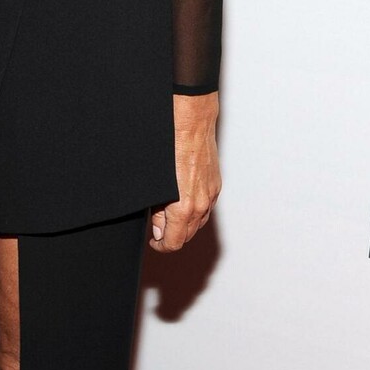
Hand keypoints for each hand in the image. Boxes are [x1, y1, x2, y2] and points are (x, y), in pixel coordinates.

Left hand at [149, 92, 219, 252]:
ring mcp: (210, 194)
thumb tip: (158, 231)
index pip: (174, 242)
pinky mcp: (215, 185)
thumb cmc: (168, 147)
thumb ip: (157, 212)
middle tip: (157, 229)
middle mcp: (200, 205)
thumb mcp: (154, 185)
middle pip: (187, 236)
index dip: (161, 246)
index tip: (153, 242)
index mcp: (183, 208)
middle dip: (172, 236)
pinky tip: (182, 201)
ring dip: (185, 225)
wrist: (191, 123)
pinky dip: (195, 210)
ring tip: (168, 215)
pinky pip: (206, 207)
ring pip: (199, 222)